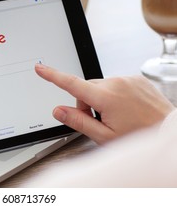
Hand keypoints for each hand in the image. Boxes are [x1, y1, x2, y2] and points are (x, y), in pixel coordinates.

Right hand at [35, 64, 174, 143]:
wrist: (170, 132)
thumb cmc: (140, 137)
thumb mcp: (104, 136)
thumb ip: (78, 121)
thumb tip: (58, 110)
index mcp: (106, 97)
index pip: (71, 84)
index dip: (52, 76)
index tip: (40, 68)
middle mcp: (116, 83)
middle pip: (86, 87)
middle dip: (85, 102)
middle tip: (98, 120)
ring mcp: (128, 79)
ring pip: (100, 85)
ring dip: (100, 98)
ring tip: (115, 116)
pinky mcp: (136, 79)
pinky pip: (115, 83)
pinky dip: (114, 94)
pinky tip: (125, 108)